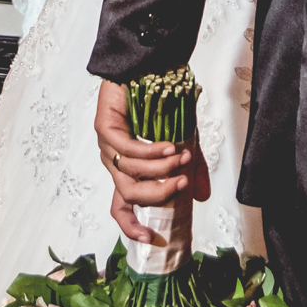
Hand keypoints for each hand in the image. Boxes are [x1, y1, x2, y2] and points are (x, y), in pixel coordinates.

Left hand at [94, 79, 210, 245]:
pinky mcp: (105, 129)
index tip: (151, 238)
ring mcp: (107, 147)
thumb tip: (201, 198)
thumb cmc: (161, 106)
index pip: (122, 207)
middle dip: (159, 193)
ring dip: (161, 168)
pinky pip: (128, 149)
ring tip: (182, 157)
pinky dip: (151, 152)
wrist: (149, 68)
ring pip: (130, 172)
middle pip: (130, 194)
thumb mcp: (183, 142)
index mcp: (128, 171)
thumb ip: (190, 169)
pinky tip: (170, 146)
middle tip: (183, 182)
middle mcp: (114, 163)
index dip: (131, 226)